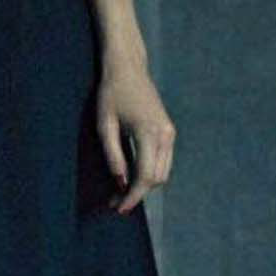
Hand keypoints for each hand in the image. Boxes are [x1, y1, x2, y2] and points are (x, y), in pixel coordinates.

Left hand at [95, 61, 175, 213]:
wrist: (128, 68)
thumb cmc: (111, 93)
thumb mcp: (104, 124)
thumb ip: (113, 155)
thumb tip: (120, 182)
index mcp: (149, 132)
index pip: (145, 176)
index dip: (132, 196)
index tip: (118, 208)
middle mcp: (165, 135)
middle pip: (157, 178)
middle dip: (137, 194)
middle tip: (114, 201)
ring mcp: (170, 133)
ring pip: (163, 172)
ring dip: (144, 185)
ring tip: (121, 191)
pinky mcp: (169, 131)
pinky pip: (163, 161)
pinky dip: (150, 173)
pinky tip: (132, 176)